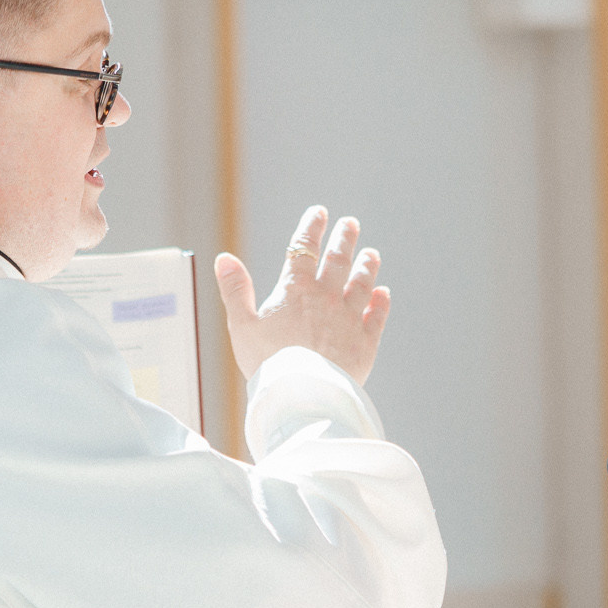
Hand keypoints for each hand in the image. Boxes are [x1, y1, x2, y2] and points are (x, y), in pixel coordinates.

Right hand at [214, 206, 391, 383]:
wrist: (302, 395)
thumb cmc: (267, 363)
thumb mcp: (241, 326)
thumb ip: (234, 290)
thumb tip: (224, 258)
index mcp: (295, 290)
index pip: (304, 249)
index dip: (312, 228)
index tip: (319, 212)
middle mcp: (326, 298)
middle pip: (338, 260)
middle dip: (345, 239)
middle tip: (352, 224)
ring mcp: (348, 319)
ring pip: (362, 284)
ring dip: (368, 266)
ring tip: (372, 254)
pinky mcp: (365, 343)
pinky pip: (376, 317)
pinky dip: (381, 303)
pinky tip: (384, 294)